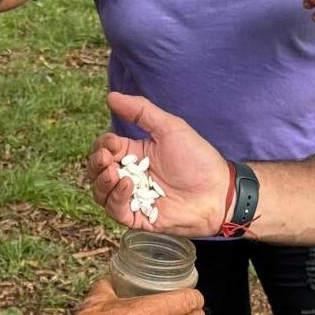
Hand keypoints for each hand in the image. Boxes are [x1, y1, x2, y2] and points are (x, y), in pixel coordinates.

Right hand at [87, 93, 230, 237]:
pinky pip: (116, 212)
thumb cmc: (198, 159)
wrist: (218, 192)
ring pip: (101, 193)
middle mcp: (131, 176)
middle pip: (97, 172)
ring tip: (113, 173)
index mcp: (134, 154)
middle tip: (106, 160)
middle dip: (96, 164)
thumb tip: (111, 96)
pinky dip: (116, 199)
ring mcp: (134, 198)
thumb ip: (141, 112)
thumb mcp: (170, 128)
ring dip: (102, 182)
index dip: (102, 146)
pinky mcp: (139, 218)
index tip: (112, 144)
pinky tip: (127, 186)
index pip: (105, 149)